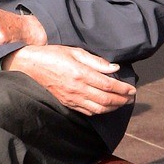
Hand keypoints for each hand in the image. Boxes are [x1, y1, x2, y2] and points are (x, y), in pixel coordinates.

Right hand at [3, 45, 135, 115]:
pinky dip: (100, 111)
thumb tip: (114, 69)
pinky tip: (105, 107)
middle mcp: (77, 88)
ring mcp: (71, 98)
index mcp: (80, 73)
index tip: (132, 89)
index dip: (123, 89)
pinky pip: (87, 111)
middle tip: (131, 98)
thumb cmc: (53, 55)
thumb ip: (96, 61)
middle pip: (106, 100)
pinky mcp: (67, 103)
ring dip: (113, 108)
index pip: (108, 85)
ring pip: (98, 109)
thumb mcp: (75, 52)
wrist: (31, 65)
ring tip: (121, 103)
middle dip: (122, 100)